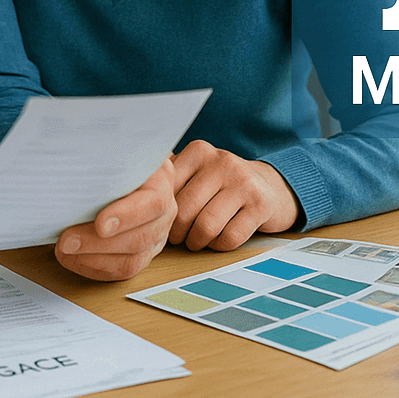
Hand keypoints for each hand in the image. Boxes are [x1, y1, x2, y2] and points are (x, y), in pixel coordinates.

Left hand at [55, 160, 175, 280]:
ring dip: (93, 258)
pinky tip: (72, 258)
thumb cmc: (115, 158)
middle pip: (140, 237)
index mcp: (161, 180)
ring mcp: (156, 236)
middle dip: (98, 243)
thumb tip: (72, 168)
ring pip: (131, 260)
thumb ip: (104, 159)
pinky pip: (122, 271)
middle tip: (66, 240)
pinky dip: (94, 268)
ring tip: (64, 250)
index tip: (100, 224)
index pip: (153, 203)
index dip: (127, 216)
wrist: (125, 169)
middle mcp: (165, 211)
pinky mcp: (142, 255)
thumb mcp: (115, 151)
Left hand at [170, 140, 299, 250]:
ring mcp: (243, 182)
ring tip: (197, 240)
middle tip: (180, 237)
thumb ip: (168, 178)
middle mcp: (221, 161)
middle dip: (178, 234)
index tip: (162, 222)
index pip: (166, 191)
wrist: (271, 186)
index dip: (160, 214)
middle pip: (184, 212)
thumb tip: (127, 192)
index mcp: (198, 151)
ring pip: (206, 227)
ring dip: (198, 242)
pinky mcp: (261, 204)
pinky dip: (220, 246)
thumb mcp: (195, 172)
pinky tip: (220, 239)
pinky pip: (230, 238)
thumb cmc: (221, 185)